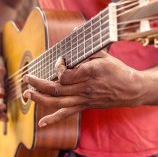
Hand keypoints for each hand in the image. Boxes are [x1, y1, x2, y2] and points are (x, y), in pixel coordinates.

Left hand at [23, 51, 144, 126]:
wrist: (131, 89)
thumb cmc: (117, 70)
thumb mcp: (104, 54)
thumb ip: (86, 49)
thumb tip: (73, 32)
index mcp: (90, 73)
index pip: (65, 75)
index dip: (57, 68)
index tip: (59, 61)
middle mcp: (85, 88)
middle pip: (56, 89)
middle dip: (38, 83)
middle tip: (26, 78)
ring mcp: (84, 99)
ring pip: (57, 102)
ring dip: (40, 99)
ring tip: (27, 94)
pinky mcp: (84, 106)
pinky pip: (67, 114)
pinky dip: (53, 119)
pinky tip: (42, 124)